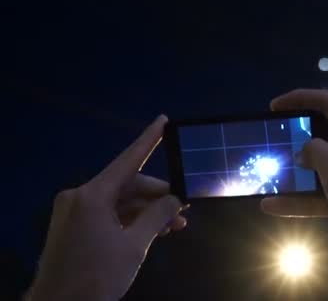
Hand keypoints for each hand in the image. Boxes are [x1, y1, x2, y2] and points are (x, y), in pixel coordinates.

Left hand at [27, 115, 187, 300]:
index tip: (163, 120)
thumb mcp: (134, 246)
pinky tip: (153, 232)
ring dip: (147, 212)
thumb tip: (174, 199)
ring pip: (120, 202)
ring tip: (174, 226)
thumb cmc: (96, 276)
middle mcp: (81, 197)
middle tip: (183, 209)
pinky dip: (130, 221)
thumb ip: (157, 216)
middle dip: (157, 196)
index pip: (128, 160)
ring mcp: (75, 212)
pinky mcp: (74, 226)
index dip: (148, 139)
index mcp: (92, 196)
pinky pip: (108, 215)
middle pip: (128, 185)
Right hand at [261, 90, 327, 299]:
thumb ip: (316, 153)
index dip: (301, 98)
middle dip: (296, 140)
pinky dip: (298, 201)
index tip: (276, 106)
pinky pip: (319, 196)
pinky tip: (273, 206)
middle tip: (273, 144)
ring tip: (269, 177)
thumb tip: (305, 151)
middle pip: (322, 137)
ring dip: (294, 174)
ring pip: (319, 170)